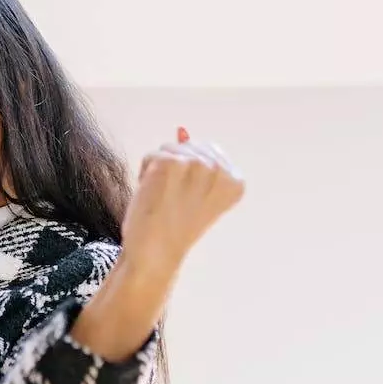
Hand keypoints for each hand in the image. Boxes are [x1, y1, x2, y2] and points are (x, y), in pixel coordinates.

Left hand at [118, 128, 245, 282]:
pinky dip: (146, 173)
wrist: (156, 253)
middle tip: (175, 199)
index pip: (209, 152)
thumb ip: (195, 160)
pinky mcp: (171, 163)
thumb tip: (182, 130)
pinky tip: (153, 195)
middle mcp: (221, 170)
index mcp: (236, 181)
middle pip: (189, 146)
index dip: (191, 174)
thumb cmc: (175, 226)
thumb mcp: (196, 192)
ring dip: (159, 171)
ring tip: (164, 198)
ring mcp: (197, 164)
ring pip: (169, 148)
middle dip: (176, 168)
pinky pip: (153, 155)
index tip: (190, 199)